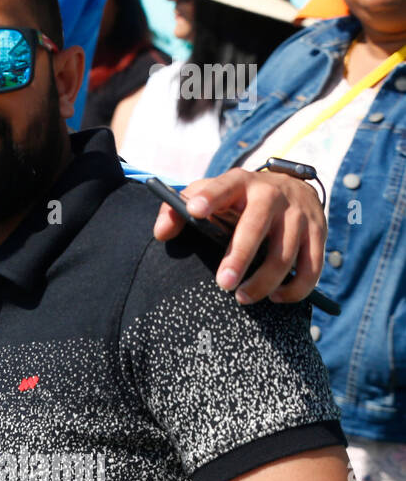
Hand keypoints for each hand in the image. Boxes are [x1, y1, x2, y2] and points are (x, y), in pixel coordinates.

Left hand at [153, 168, 325, 303]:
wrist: (291, 186)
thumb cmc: (237, 199)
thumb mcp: (207, 194)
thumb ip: (177, 209)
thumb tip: (161, 233)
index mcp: (240, 183)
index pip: (223, 186)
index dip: (209, 197)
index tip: (194, 211)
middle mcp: (272, 195)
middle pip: (256, 226)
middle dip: (240, 256)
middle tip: (224, 284)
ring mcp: (299, 214)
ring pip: (285, 254)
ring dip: (264, 281)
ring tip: (242, 297)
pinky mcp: (319, 233)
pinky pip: (312, 268)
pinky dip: (295, 288)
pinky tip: (276, 297)